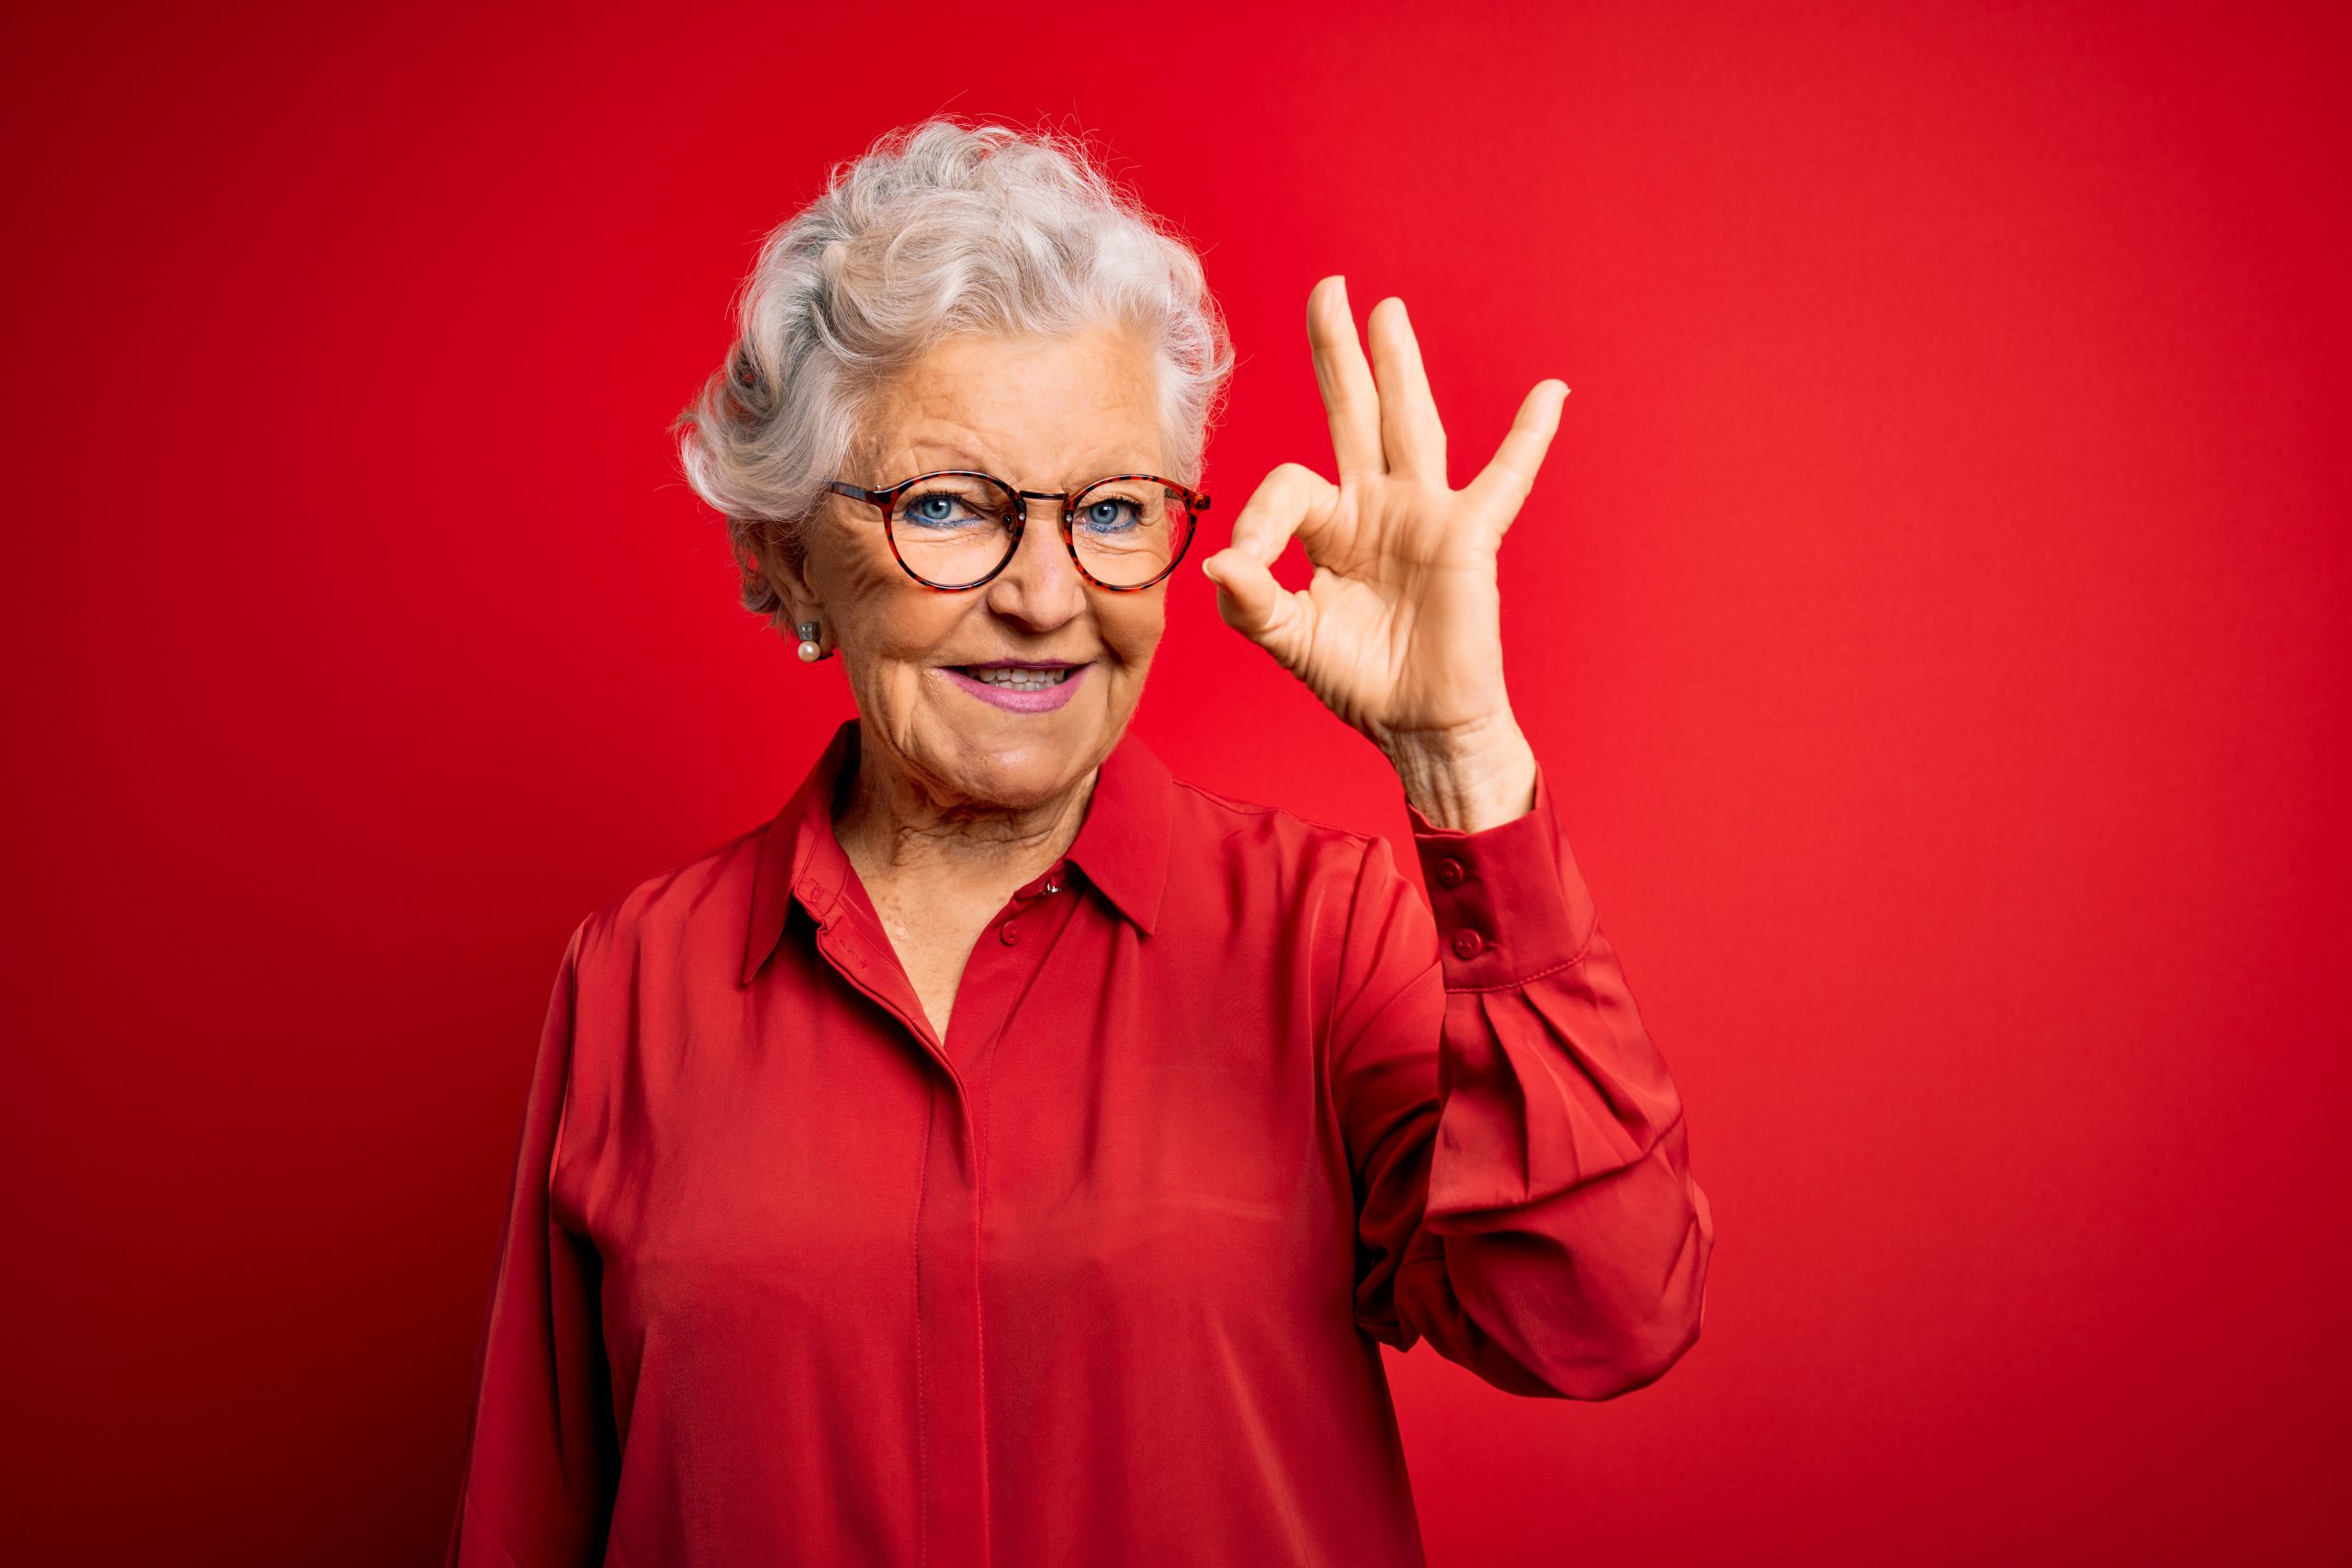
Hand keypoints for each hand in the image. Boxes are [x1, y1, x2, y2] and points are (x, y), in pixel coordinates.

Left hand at [1198, 277, 1566, 824]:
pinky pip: (1503, 480)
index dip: (1260, 517)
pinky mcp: (1467, 537)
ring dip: (1400, 367)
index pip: (1288, 487)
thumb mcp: (1290, 640)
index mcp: (1332, 527)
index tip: (1247, 563)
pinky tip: (1549, 394)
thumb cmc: (1359, 680)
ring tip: (1387, 311)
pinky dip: (1527, 438)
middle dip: (1340, 353)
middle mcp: (1377, 506)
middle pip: (1355, 412)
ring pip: (1410, 425)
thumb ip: (1251, 601)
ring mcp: (1424, 515)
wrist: (1419, 724)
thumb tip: (1220, 560)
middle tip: (1328, 289)